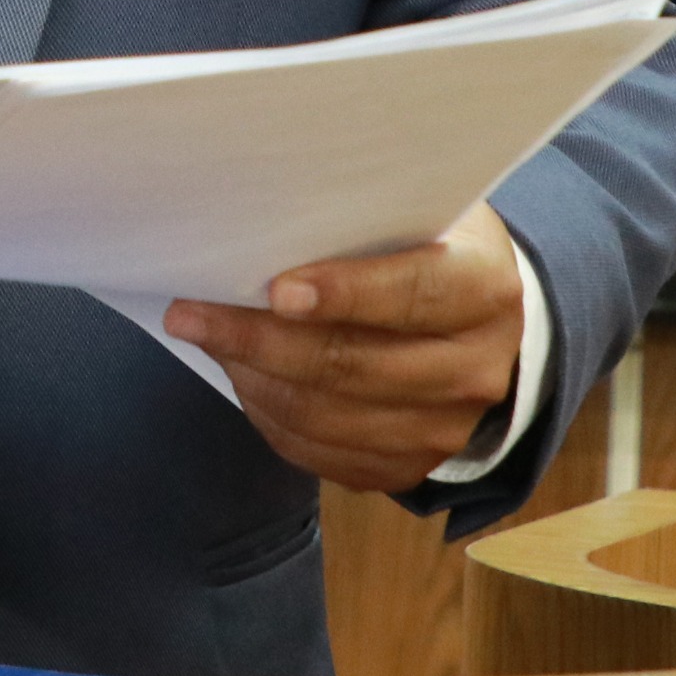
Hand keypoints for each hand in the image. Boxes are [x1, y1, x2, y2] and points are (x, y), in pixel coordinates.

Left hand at [164, 201, 527, 495]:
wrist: (476, 321)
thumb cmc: (426, 243)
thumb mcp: (417, 208)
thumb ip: (359, 214)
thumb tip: (261, 218)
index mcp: (486, 288)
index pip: (414, 293)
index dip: (346, 293)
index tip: (276, 290)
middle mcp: (478, 368)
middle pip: (356, 366)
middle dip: (261, 340)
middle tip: (190, 314)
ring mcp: (446, 428)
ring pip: (328, 418)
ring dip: (253, 379)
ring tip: (204, 339)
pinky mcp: (410, 467)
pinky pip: (322, 455)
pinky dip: (269, 416)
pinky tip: (240, 376)